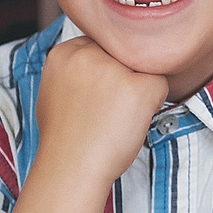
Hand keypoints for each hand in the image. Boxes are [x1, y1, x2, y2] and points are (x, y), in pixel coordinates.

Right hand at [33, 34, 166, 188]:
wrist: (71, 168)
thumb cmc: (65, 138)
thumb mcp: (53, 92)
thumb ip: (72, 70)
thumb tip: (93, 60)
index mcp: (64, 53)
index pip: (99, 45)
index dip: (105, 69)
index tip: (99, 93)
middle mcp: (88, 55)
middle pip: (122, 53)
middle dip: (122, 76)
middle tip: (110, 107)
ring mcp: (114, 70)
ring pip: (142, 66)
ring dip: (137, 89)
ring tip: (118, 115)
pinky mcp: (138, 88)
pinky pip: (159, 84)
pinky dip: (154, 103)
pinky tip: (134, 120)